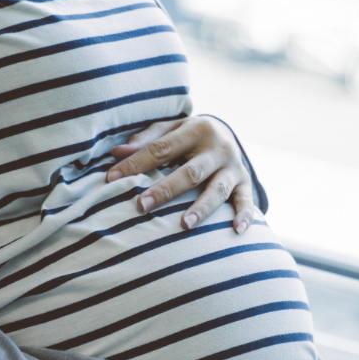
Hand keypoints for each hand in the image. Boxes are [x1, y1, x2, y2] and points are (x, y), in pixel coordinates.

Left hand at [105, 116, 258, 233]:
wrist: (228, 132)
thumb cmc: (188, 135)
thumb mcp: (169, 130)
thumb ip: (145, 141)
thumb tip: (116, 153)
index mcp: (196, 129)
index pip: (161, 149)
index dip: (136, 164)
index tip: (112, 179)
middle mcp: (218, 148)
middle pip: (190, 172)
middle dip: (165, 190)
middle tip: (141, 205)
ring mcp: (234, 167)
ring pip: (217, 189)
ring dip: (202, 208)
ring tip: (184, 225)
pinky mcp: (245, 183)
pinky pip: (246, 201)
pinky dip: (244, 215)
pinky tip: (235, 230)